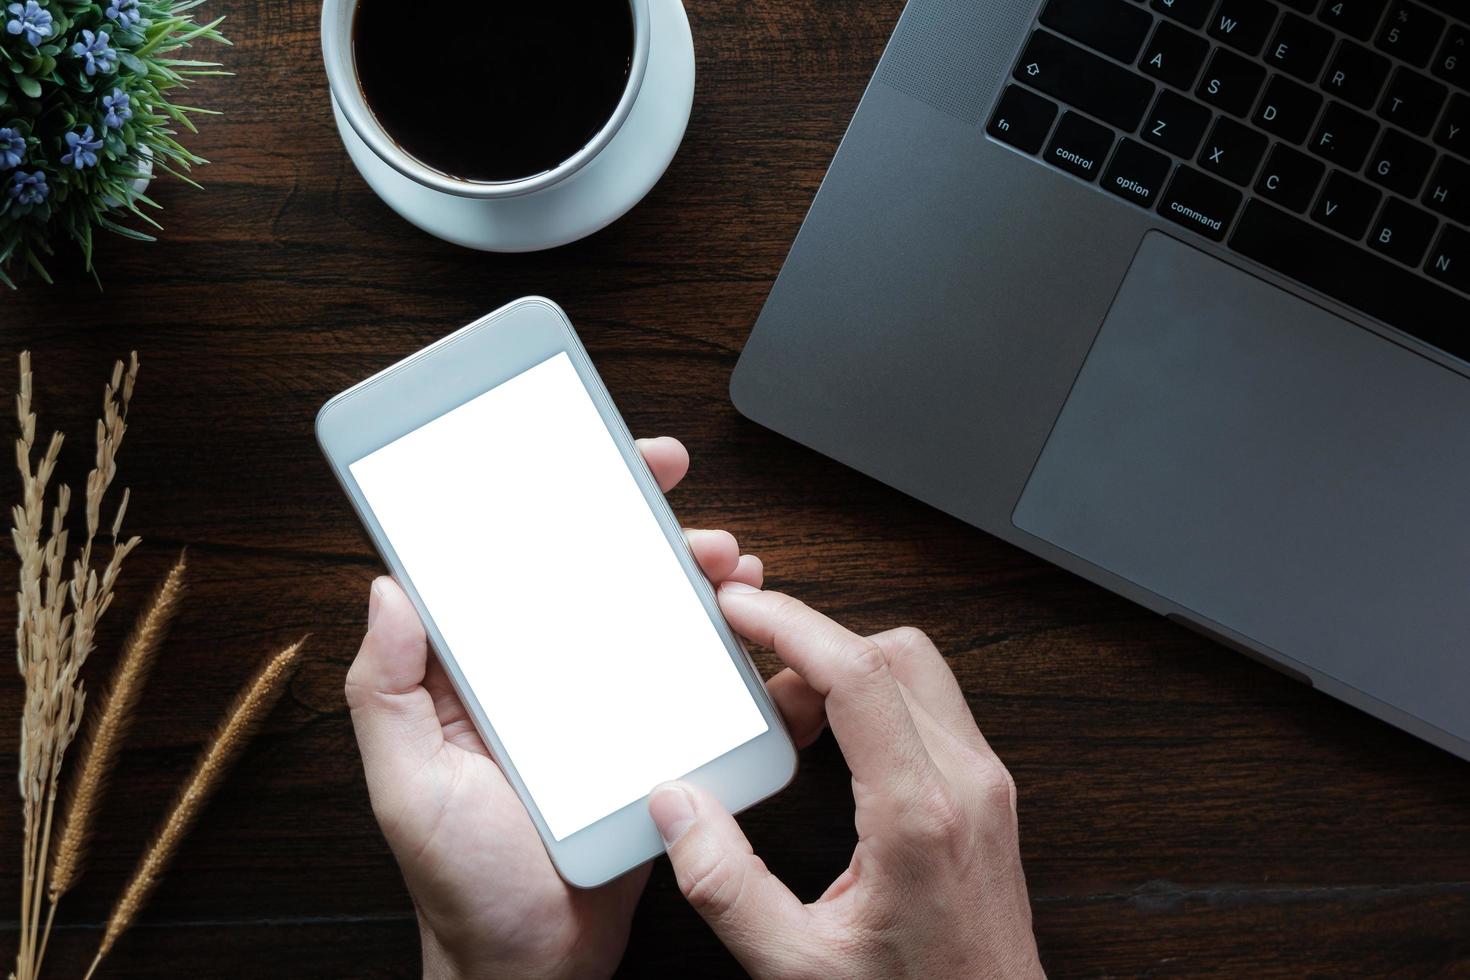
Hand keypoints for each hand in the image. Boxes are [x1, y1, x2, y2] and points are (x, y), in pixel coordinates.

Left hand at [345, 437, 792, 979]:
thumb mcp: (408, 788)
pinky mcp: (650, 744)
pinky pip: (692, 684)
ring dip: (695, 580)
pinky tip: (758, 638)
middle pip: (594, 574)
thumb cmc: (464, 887)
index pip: (514, 563)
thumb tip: (389, 588)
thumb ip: (387, 692)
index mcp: (482, 672)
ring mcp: (601, 708)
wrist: (536, 969)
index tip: (591, 458)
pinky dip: (730, 655)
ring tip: (733, 568)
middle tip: (685, 499)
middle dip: (644, 525)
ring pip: (652, 619)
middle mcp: (543, 676)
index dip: (552, 501)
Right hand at [648, 586, 1043, 978]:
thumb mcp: (796, 965)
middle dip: (810, 649)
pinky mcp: (987, 789)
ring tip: (790, 727)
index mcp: (919, 813)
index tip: (738, 609)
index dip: (789, 624)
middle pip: (888, 652)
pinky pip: (929, 704)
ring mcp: (985, 781)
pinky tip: (831, 749)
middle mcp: (966, 780)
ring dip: (845, 674)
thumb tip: (676, 807)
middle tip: (755, 691)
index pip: (857, 673)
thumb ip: (725, 885)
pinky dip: (873, 700)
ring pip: (915, 669)